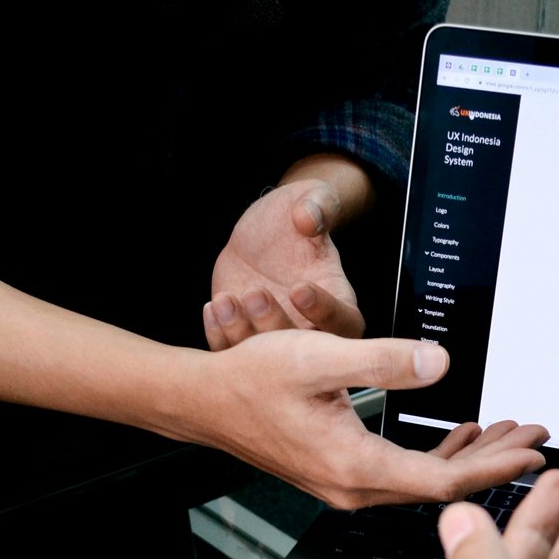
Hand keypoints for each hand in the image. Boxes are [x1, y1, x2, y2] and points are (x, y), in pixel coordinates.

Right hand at [186, 329, 544, 507]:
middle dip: (494, 460)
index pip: (443, 480)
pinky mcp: (341, 473)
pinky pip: (403, 472)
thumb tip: (438, 363)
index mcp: (355, 465)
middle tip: (534, 437)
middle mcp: (355, 486)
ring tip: (507, 431)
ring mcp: (347, 484)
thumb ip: (384, 360)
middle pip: (442, 484)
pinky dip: (438, 454)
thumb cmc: (250, 381)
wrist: (203, 401)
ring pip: (425, 479)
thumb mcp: (320, 356)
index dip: (494, 467)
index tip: (532, 453)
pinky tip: (458, 433)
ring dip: (469, 456)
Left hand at [207, 170, 365, 350]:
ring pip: (263, 361)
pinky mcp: (246, 339)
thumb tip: (309, 216)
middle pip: (301, 350)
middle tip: (256, 293)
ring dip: (241, 333)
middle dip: (275, 324)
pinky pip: (233, 352)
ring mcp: (276, 339)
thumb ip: (318, 205)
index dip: (324, 311)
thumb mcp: (311, 198)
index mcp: (339, 301)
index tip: (299, 288)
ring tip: (226, 300)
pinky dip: (219, 336)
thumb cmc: (295, 217)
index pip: (345, 321)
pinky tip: (214, 306)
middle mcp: (311, 330)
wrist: (263, 236)